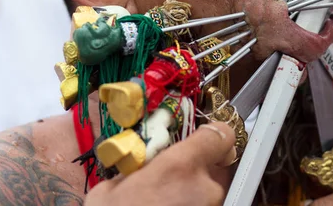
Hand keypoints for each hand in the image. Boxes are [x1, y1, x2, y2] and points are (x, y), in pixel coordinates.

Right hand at [85, 122, 236, 205]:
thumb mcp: (111, 189)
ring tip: (170, 202)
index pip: (221, 134)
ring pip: (214, 192)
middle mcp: (205, 189)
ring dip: (197, 194)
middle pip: (219, 166)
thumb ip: (139, 169)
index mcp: (180, 167)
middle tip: (175, 180)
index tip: (202, 137)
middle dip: (201, 170)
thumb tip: (147, 164)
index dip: (214, 133)